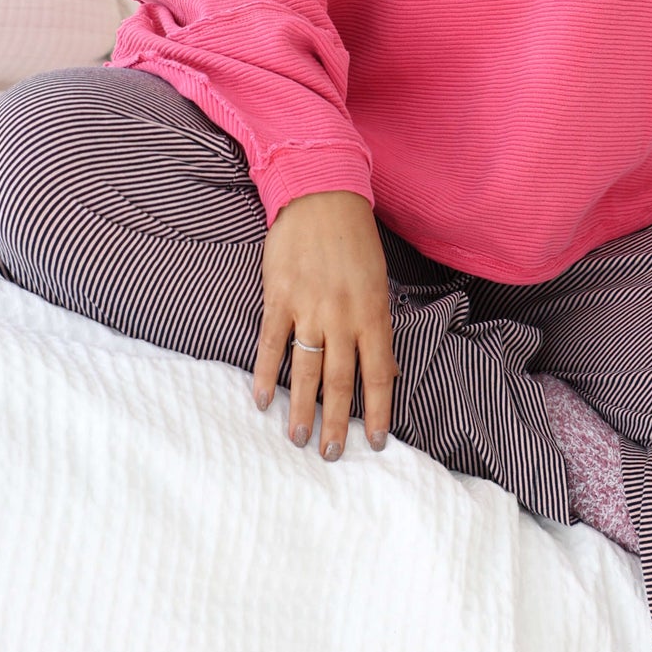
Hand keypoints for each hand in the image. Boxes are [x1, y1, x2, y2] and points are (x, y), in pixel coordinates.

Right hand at [251, 189, 400, 460]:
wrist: (321, 196)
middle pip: (342, 381)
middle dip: (338, 422)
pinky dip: (267, 374)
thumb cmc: (355, 240)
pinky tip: (263, 401)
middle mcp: (343, 316)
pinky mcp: (279, 298)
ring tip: (299, 440)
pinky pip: (272, 344)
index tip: (376, 443)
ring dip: (303, 409)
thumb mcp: (378, 282)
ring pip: (308, 370)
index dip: (379, 411)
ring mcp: (309, 308)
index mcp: (373, 312)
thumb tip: (388, 370)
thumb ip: (378, 326)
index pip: (380, 373)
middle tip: (333, 455)